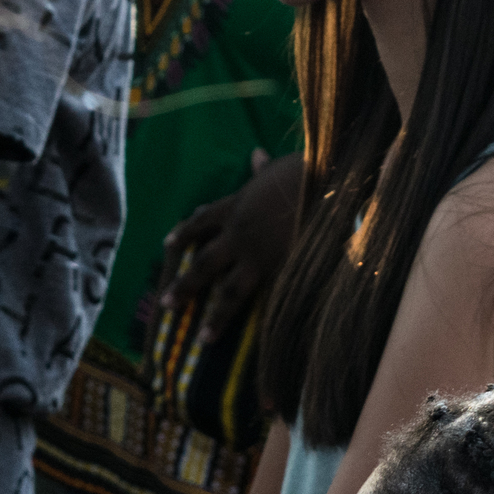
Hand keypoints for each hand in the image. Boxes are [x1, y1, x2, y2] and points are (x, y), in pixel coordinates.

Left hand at [160, 148, 305, 343]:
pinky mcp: (280, 269)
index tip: (167, 244)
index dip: (184, 233)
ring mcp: (258, 255)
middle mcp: (239, 234)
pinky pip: (262, 297)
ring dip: (215, 316)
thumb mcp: (276, 169)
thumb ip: (262, 169)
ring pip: (229, 290)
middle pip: (204, 263)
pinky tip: (250, 334)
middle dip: (185, 285)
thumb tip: (255, 154)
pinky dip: (256, 315)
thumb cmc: (302, 173)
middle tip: (166, 304)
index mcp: (235, 206)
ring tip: (204, 339)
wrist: (328, 187)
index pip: (201, 222)